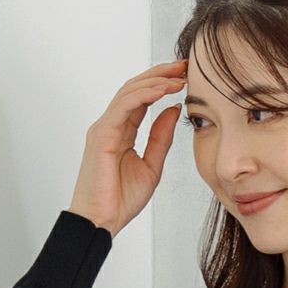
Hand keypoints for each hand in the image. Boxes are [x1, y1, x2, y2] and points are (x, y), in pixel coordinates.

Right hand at [67, 57, 187, 237]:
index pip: (143, 98)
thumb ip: (161, 137)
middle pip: (135, 88)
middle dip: (160, 74)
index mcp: (122, 131)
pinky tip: (163, 90)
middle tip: (185, 65)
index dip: (163, 84)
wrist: (102, 221)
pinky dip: (144, 95)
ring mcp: (104, 128)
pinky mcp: (101, 135)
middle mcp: (111, 125)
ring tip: (179, 75)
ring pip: (129, 92)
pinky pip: (123, 107)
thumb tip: (173, 110)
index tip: (186, 76)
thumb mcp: (151, 165)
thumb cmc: (120, 200)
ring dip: (155, 81)